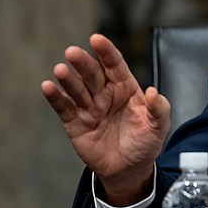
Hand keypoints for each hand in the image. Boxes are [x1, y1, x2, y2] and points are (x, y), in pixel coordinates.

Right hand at [41, 34, 170, 204]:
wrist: (130, 168)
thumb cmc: (146, 141)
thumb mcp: (159, 125)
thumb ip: (158, 108)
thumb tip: (152, 92)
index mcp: (126, 88)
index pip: (115, 65)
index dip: (106, 52)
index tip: (96, 39)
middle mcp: (106, 93)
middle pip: (93, 74)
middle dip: (84, 63)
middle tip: (73, 52)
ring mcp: (89, 107)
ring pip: (77, 88)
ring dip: (68, 79)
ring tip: (60, 70)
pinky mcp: (75, 122)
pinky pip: (64, 107)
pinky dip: (55, 97)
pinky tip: (48, 87)